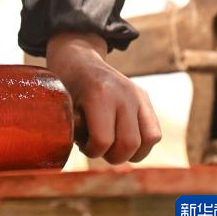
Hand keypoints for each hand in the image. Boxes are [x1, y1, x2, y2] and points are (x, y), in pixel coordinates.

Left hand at [46, 31, 160, 164]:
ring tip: (112, 145)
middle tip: (97, 147)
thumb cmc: (66, 85)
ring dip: (130, 153)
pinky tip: (124, 141)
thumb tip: (82, 146)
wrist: (78, 60)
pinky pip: (154, 133)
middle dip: (111, 155)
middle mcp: (123, 92)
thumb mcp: (61, 104)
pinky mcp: (145, 98)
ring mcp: (137, 94)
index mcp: (98, 93)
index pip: (103, 140)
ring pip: (147, 140)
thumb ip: (71, 127)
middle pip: (129, 144)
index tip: (82, 143)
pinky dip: (142, 145)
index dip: (91, 150)